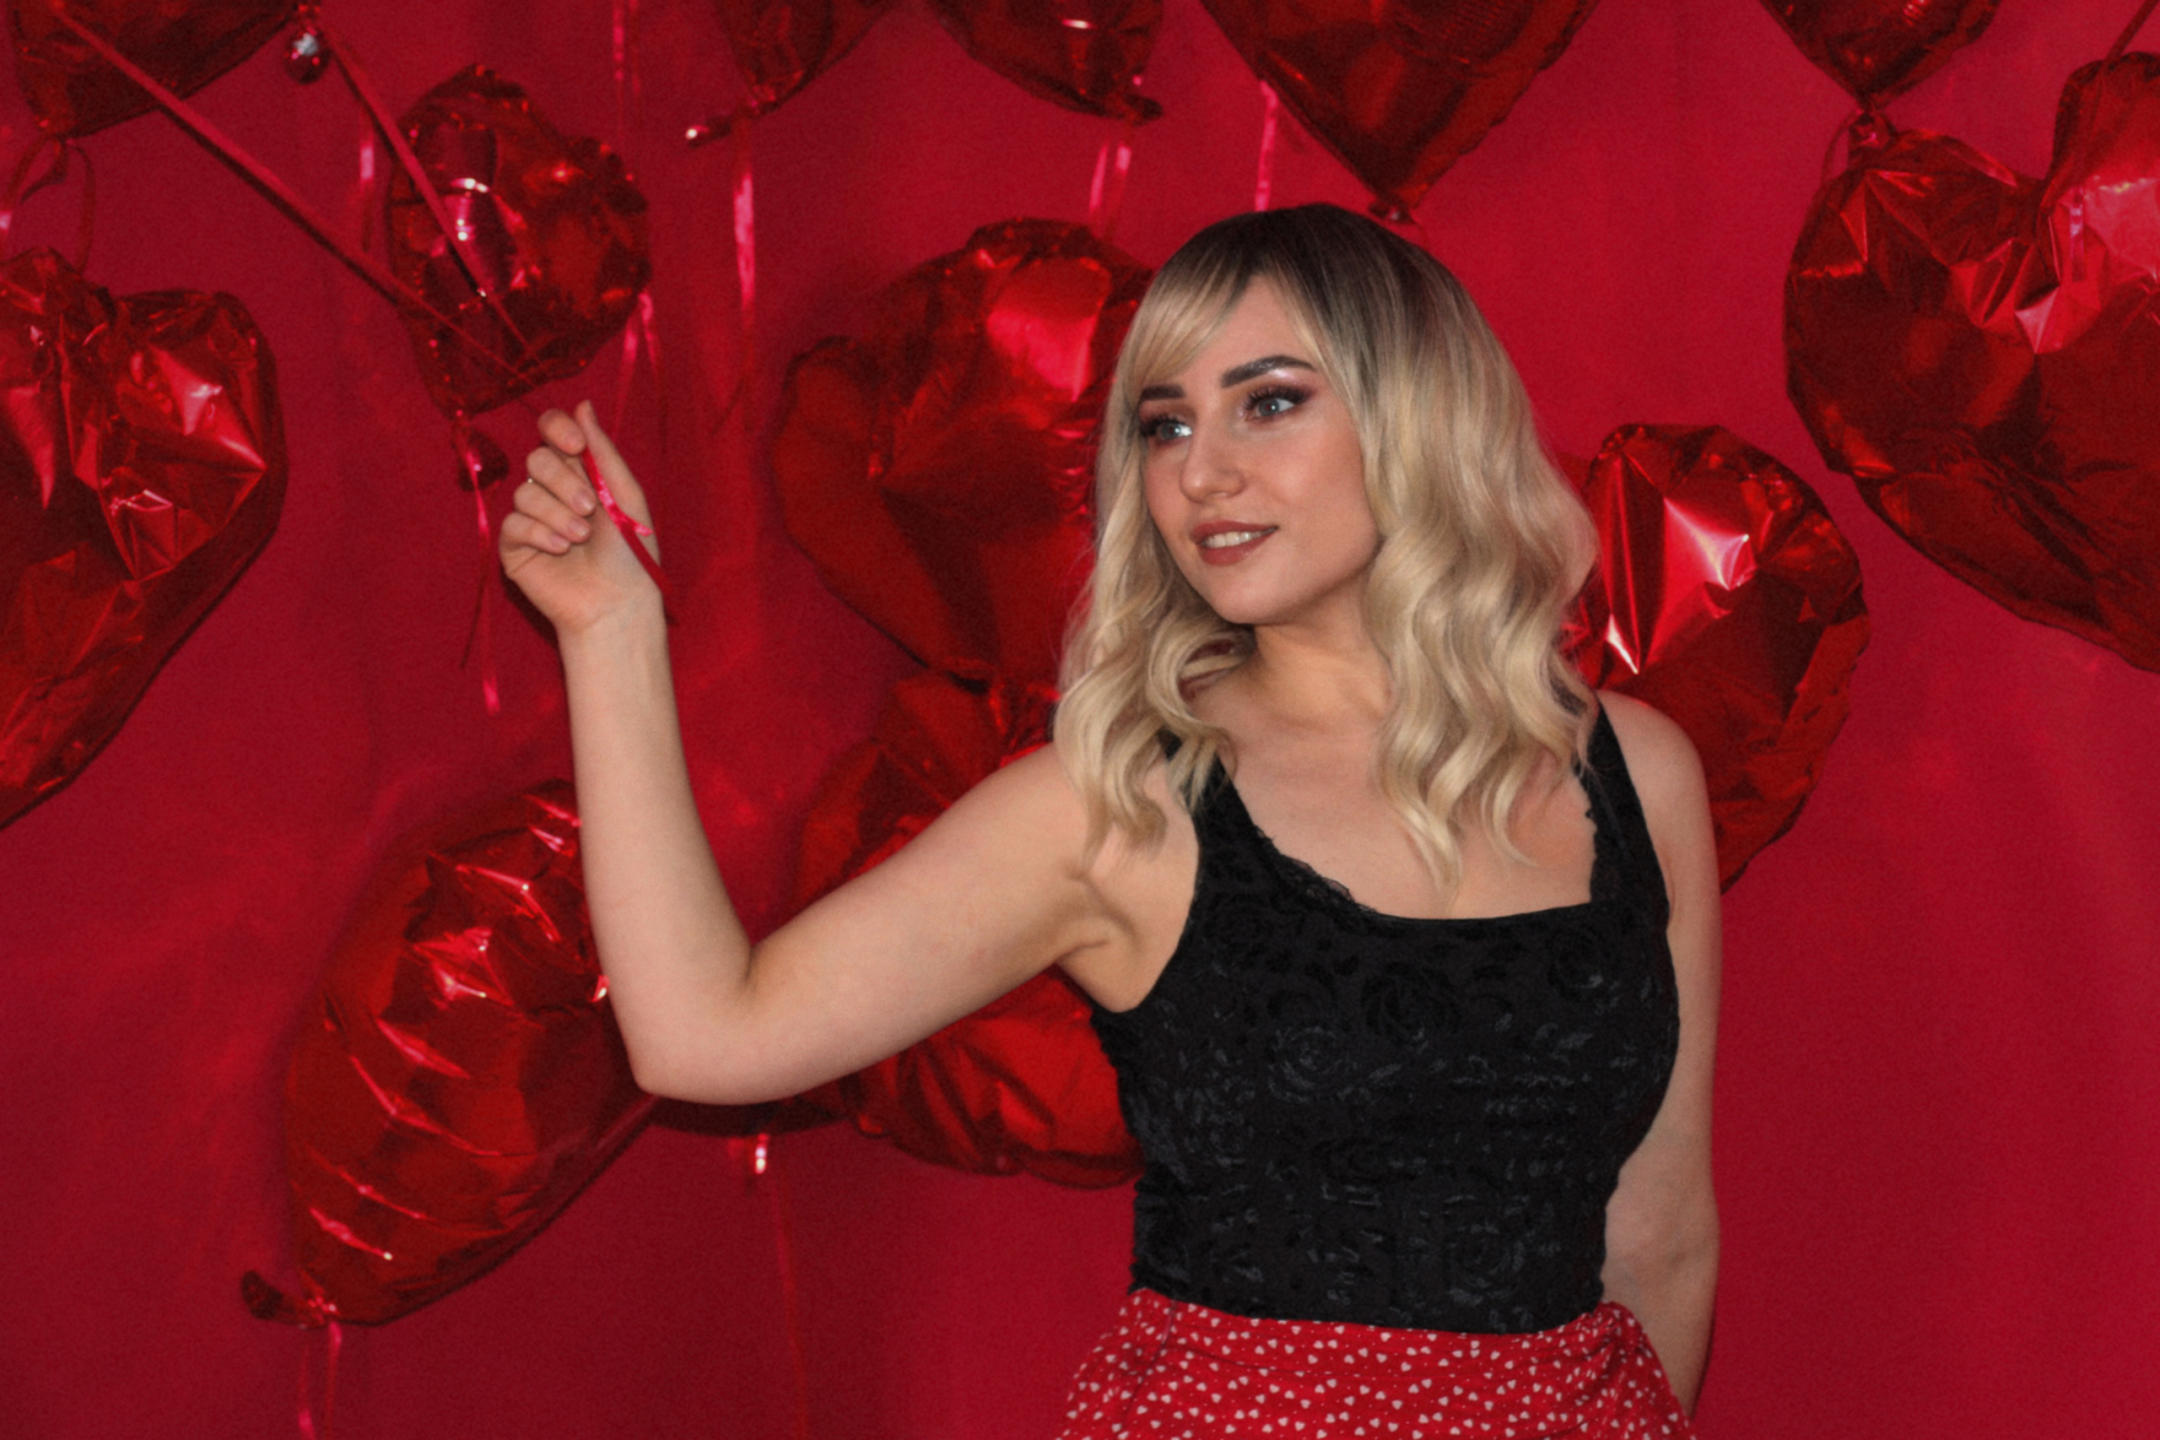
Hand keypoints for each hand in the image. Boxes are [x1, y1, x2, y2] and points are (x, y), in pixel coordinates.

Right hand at [500, 401, 659, 636]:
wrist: (617, 602)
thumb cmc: (630, 553)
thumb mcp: (624, 496)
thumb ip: (603, 451)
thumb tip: (583, 404)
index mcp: (580, 472)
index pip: (552, 431)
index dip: (557, 429)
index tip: (575, 446)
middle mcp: (551, 490)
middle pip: (537, 459)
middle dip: (564, 482)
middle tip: (588, 508)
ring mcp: (531, 517)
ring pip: (525, 492)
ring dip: (557, 513)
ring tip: (581, 538)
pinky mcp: (514, 546)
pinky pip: (513, 523)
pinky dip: (541, 533)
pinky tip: (561, 549)